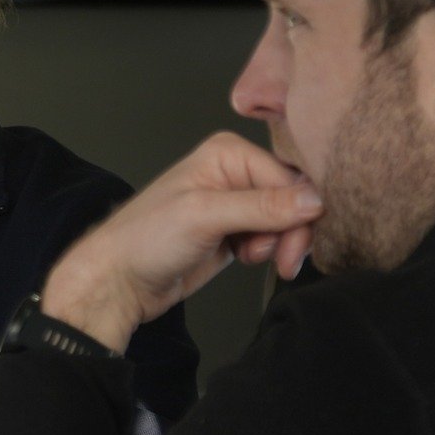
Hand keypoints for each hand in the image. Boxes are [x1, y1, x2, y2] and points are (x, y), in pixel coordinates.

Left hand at [41, 132, 323, 351]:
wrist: (119, 281)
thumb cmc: (143, 240)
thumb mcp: (203, 217)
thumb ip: (261, 207)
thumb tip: (315, 200)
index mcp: (228, 153)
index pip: (289, 178)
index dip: (300, 213)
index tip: (294, 246)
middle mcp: (235, 172)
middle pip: (294, 200)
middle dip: (291, 233)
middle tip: (282, 262)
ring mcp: (236, 203)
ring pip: (287, 222)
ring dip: (277, 245)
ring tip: (250, 256)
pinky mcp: (235, 231)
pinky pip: (273, 238)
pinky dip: (268, 252)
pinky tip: (245, 258)